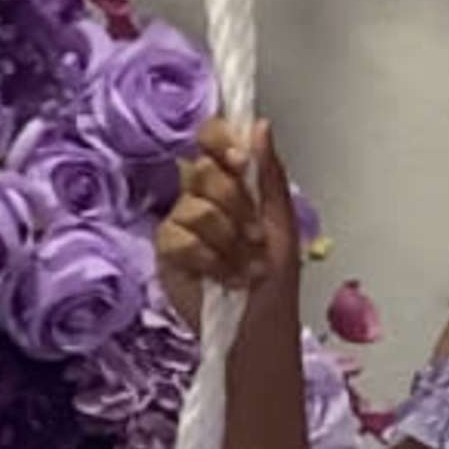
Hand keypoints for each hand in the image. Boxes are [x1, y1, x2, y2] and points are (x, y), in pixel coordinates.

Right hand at [159, 115, 300, 332]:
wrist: (262, 323)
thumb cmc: (275, 275)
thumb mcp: (281, 220)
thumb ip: (269, 173)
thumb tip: (259, 125)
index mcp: (230, 180)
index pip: (211, 138)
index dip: (219, 141)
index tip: (240, 162)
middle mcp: (200, 194)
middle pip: (202, 171)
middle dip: (237, 206)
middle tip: (256, 237)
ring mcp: (179, 221)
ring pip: (196, 209)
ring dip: (230, 242)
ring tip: (247, 265)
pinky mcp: (167, 250)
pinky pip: (181, 239)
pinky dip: (211, 261)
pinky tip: (226, 278)